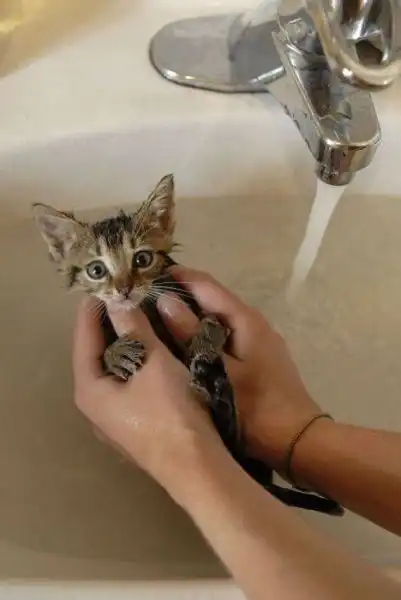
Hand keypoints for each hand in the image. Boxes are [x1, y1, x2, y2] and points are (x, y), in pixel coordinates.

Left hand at [73, 298, 223, 501]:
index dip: (92, 309)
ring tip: (138, 317)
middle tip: (124, 297)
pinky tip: (151, 351)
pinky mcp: (132, 425)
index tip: (103, 285)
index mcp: (90, 389)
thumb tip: (119, 303)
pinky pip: (126, 384)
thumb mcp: (153, 363)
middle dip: (109, 325)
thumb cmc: (171, 411)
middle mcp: (94, 406)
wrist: (196, 466)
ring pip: (113, 371)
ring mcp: (113, 419)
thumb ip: (135, 330)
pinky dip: (134, 363)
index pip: (83, 338)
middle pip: (96, 355)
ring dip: (123, 344)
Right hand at [158, 267, 322, 471]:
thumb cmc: (254, 407)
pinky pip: (226, 335)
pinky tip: (185, 345)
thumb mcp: (216, 370)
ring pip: (219, 318)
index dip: (178, 276)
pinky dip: (204, 333)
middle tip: (146, 300)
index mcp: (245, 320)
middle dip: (182, 295)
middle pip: (214, 299)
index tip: (148, 274)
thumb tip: (166, 301)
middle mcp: (253, 323)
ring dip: (192, 315)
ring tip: (158, 320)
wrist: (296, 440)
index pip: (207, 285)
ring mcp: (259, 341)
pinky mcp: (259, 358)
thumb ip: (191, 335)